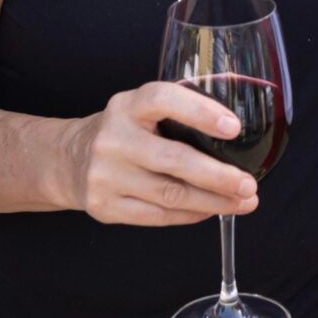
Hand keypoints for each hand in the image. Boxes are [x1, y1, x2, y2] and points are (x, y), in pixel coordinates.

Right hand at [57, 82, 261, 226]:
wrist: (68, 160)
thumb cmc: (122, 131)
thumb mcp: (139, 109)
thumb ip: (176, 115)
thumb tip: (234, 136)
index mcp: (127, 106)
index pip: (163, 100)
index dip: (200, 112)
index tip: (233, 127)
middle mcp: (114, 139)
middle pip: (174, 160)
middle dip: (219, 176)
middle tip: (249, 184)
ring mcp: (106, 176)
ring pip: (170, 195)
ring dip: (213, 202)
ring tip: (243, 202)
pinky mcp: (105, 207)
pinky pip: (157, 217)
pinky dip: (190, 216)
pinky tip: (211, 211)